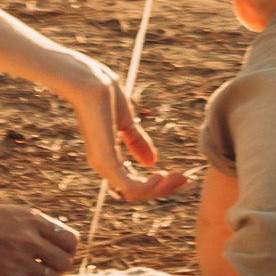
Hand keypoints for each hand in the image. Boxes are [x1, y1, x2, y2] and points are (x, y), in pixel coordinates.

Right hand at [0, 198, 82, 275]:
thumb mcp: (4, 212)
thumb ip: (26, 223)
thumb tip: (45, 236)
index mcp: (30, 218)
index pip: (70, 239)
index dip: (67, 251)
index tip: (56, 256)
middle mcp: (29, 237)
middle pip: (64, 261)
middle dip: (57, 268)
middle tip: (42, 271)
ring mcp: (19, 259)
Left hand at [55, 56, 191, 203]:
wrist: (91, 83)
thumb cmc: (103, 95)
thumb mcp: (126, 121)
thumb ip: (136, 141)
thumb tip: (151, 162)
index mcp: (107, 156)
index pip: (133, 182)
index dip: (157, 183)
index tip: (179, 176)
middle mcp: (103, 164)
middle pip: (136, 192)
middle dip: (163, 189)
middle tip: (184, 180)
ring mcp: (103, 164)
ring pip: (134, 193)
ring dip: (160, 189)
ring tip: (178, 177)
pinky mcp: (106, 161)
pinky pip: (129, 187)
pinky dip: (148, 186)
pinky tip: (161, 174)